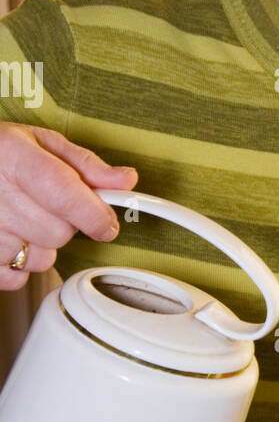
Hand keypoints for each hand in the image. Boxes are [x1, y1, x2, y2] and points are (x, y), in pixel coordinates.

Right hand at [0, 124, 137, 289]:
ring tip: (22, 219)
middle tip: (46, 205)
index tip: (106, 223)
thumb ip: (85, 164)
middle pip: (58, 233)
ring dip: (41, 245)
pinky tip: (10, 239)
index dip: (95, 215)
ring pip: (40, 259)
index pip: (66, 196)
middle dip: (64, 224)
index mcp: (14, 158)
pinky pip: (16, 279)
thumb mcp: (39, 142)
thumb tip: (125, 181)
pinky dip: (19, 266)